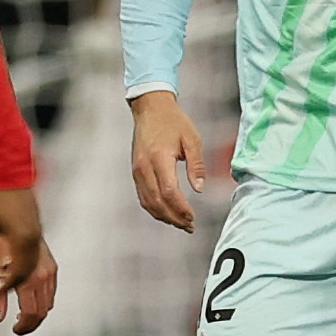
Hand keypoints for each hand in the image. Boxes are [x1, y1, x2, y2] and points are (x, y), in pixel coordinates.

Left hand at [0, 188, 51, 330]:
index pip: (16, 285)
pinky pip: (50, 287)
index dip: (2, 298)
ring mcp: (47, 258)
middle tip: (13, 329)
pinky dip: (42, 300)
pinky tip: (29, 305)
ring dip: (36, 314)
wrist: (11, 182)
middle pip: (39, 301)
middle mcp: (41, 257)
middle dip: (27, 321)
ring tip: (20, 324)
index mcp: (26, 248)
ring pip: (48, 298)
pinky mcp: (47, 257)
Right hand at [130, 89, 212, 231]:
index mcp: (159, 158)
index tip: (193, 217)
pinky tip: (167, 213)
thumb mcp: (192, 139)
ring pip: (148, 202)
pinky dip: (154, 208)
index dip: (180, 208)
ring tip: (181, 224)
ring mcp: (137, 170)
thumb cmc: (174, 122)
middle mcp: (144, 167)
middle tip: (189, 227)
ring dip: (164, 216)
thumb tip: (199, 189)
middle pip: (157, 202)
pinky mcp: (136, 171)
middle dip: (173, 218)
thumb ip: (196, 164)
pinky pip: (143, 196)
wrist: (150, 108)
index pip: (168, 191)